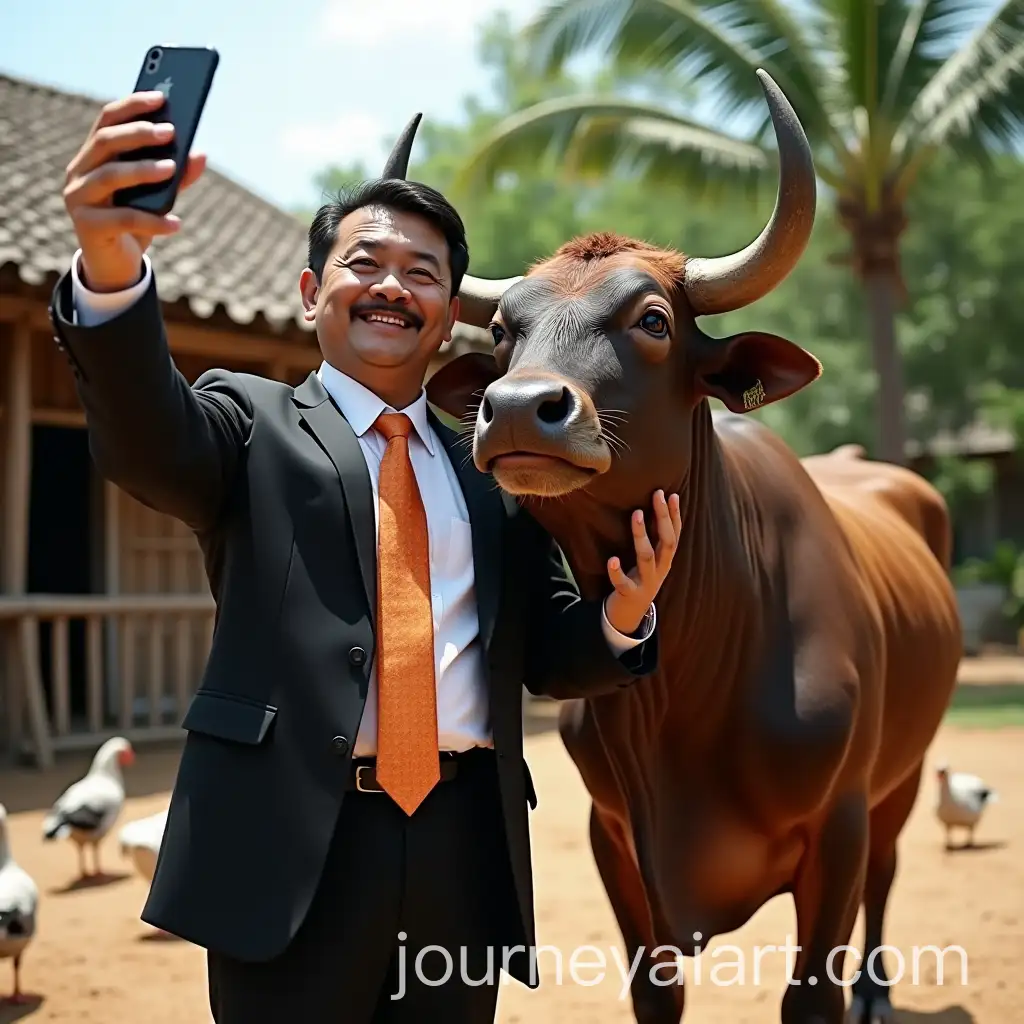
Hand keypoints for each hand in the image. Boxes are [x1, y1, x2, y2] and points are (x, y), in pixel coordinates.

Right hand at [63, 91, 206, 292]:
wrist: (116, 266)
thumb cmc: (135, 224)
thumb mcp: (157, 197)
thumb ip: (176, 176)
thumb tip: (201, 154)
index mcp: (93, 157)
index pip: (107, 120)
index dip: (133, 106)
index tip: (162, 97)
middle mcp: (79, 172)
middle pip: (105, 141)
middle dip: (139, 133)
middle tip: (171, 132)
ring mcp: (79, 198)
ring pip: (110, 175)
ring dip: (143, 169)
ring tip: (172, 169)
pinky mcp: (88, 226)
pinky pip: (123, 218)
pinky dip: (153, 220)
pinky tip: (176, 223)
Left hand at [605, 490, 681, 634]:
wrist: (630, 615)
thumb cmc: (639, 579)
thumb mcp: (651, 559)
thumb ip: (653, 539)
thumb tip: (653, 508)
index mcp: (665, 559)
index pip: (675, 534)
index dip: (675, 514)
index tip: (671, 494)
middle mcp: (660, 569)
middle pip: (667, 541)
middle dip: (664, 517)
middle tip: (657, 495)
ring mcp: (646, 582)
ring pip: (646, 557)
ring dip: (642, 535)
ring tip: (636, 514)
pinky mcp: (629, 594)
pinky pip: (624, 583)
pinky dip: (617, 572)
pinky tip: (612, 560)